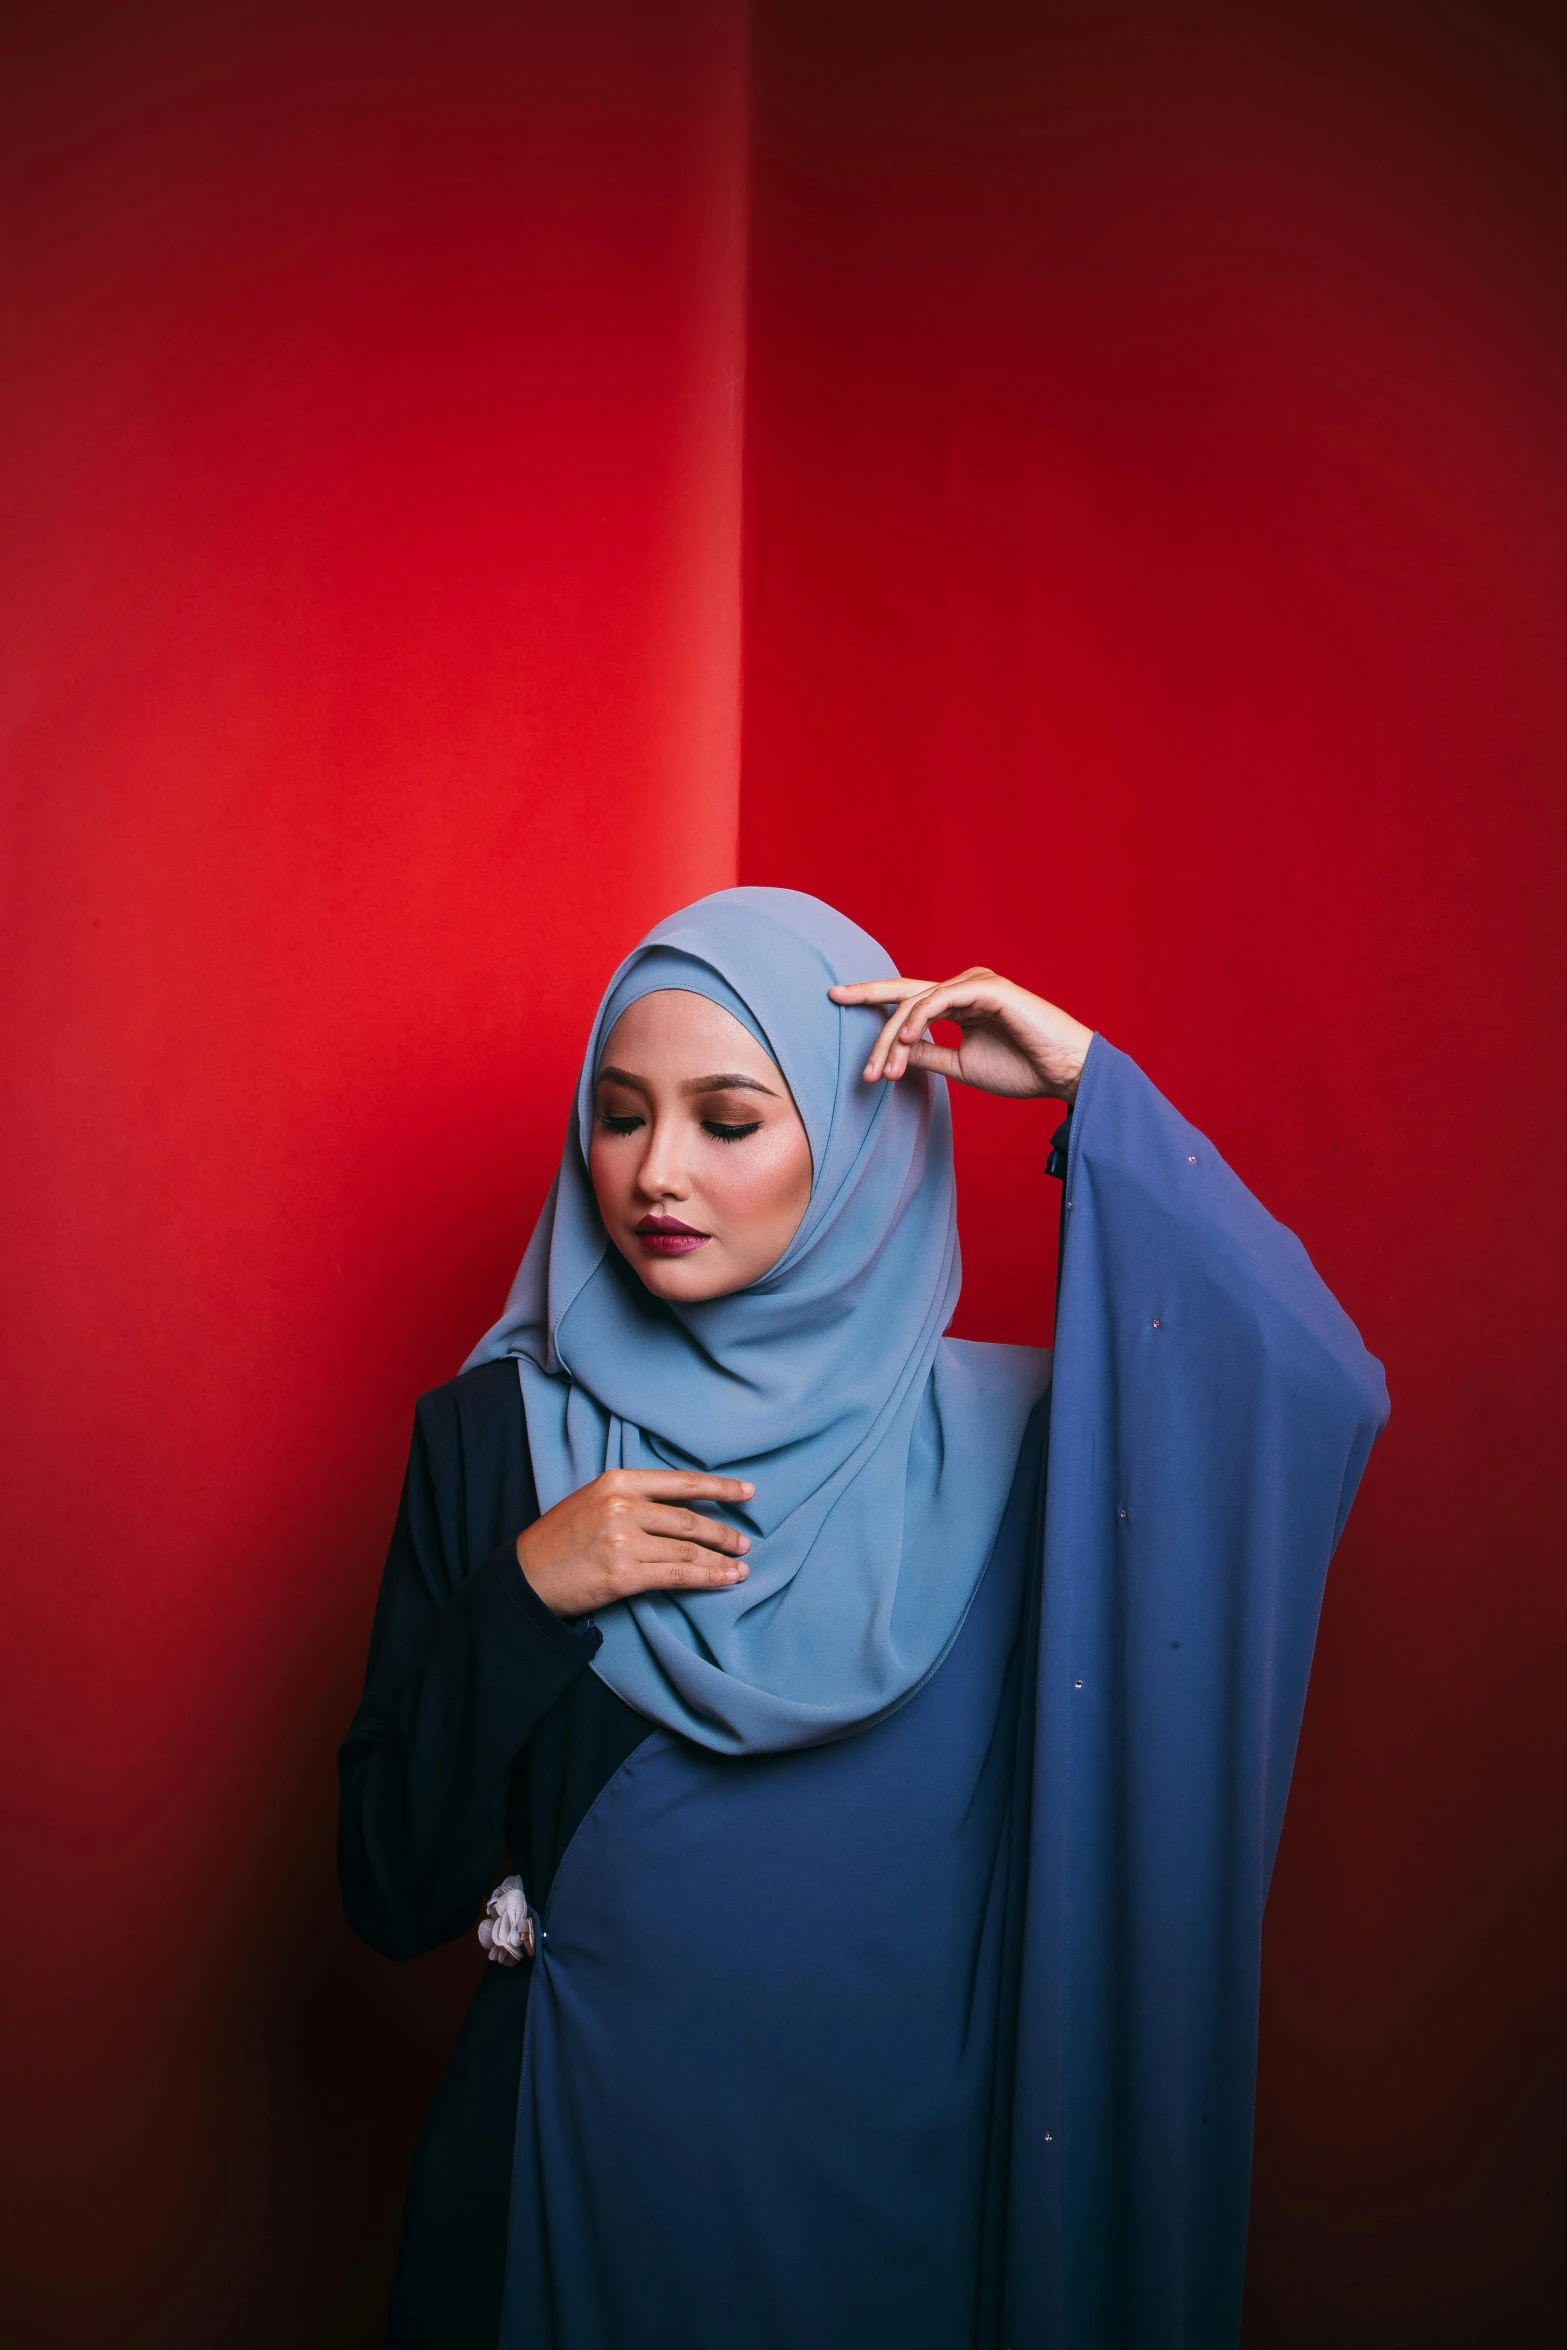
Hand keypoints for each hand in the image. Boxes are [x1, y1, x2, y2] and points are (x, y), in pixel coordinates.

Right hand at [516, 1468, 753, 1617]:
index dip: (720, 1487)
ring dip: (721, 1559)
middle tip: (745, 1542)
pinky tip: (727, 1580)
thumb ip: (632, 1497)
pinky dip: (709, 1578)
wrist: (525, 1576)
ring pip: (688, 1549)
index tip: (748, 1491)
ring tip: (741, 1566)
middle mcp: (623, 1506)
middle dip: (724, 1532)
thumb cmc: (560, 1539)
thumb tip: (681, 1505)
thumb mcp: (592, 1500)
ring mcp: (624, 1541)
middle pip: (690, 1519)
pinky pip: (678, 1575)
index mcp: (618, 1481)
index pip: (681, 1482)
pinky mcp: (624, 1575)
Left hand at [828, 969, 1092, 1104]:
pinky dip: (918, 1019)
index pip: (906, 997)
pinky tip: (904, 1042)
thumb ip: (928, 1054)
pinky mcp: (989, 989)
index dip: (870, 997)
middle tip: (847, 1033)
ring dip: (895, 1038)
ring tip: (885, 1071)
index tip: (835, 999)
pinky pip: (942, 999)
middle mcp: (964, 986)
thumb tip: (893, 1052)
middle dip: (870, 1010)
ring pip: (918, 1001)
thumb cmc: (1022, 1069)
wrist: (1066, 1073)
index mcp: (958, 1002)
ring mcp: (976, 984)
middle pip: (904, 995)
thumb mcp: (961, 1065)